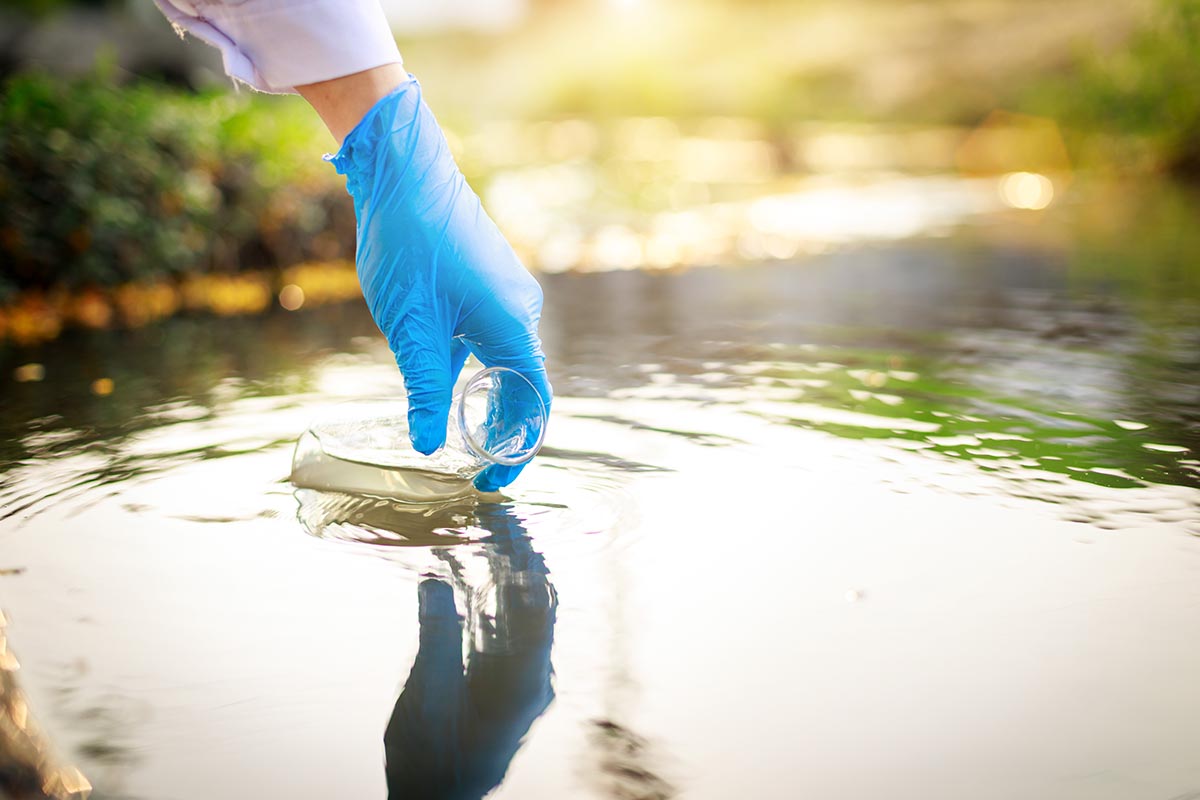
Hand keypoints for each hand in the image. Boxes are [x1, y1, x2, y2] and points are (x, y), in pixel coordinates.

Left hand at [328, 76, 550, 491]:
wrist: (405, 172)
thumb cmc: (409, 244)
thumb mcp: (411, 328)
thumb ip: (425, 390)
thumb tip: (427, 446)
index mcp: (512, 326)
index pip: (533, 404)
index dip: (518, 449)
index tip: (491, 482)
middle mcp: (521, 312)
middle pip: (525, 387)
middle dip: (503, 433)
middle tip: (473, 469)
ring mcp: (507, 296)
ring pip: (508, 364)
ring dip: (488, 402)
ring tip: (460, 436)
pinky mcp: (489, 284)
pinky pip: (493, 340)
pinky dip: (477, 371)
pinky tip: (446, 384)